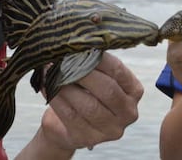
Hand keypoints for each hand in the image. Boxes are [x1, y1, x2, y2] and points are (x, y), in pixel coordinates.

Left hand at [27, 52, 143, 154]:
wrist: (68, 125)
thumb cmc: (86, 94)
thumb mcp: (98, 77)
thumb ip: (94, 63)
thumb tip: (77, 44)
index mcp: (134, 92)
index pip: (118, 71)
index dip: (99, 58)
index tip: (81, 48)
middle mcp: (128, 112)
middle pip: (107, 90)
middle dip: (83, 73)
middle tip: (65, 61)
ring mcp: (110, 129)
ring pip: (88, 105)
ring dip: (67, 87)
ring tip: (53, 73)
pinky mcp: (89, 138)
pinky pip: (71, 116)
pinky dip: (57, 99)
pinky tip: (48, 87)